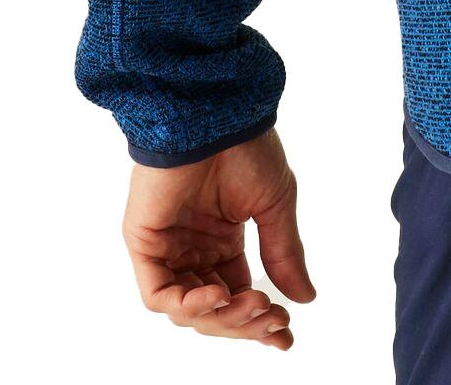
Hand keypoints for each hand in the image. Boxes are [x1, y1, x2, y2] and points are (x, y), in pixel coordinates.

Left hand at [122, 127, 315, 348]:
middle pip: (214, 309)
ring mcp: (167, 248)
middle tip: (273, 321)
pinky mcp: (145, 244)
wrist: (216, 115)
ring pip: (187, 309)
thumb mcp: (275, 205)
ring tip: (253, 305)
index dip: (258, 321)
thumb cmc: (246, 148)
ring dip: (221, 317)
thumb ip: (284, 253)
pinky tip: (218, 295)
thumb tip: (305, 297)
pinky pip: (159, 294)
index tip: (285, 335)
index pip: (237, 294)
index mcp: (222, 239)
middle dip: (244, 323)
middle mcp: (193, 248)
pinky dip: (188, 305)